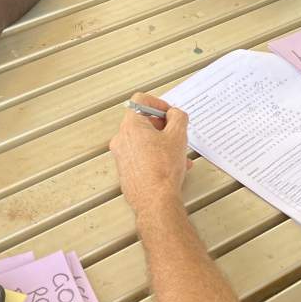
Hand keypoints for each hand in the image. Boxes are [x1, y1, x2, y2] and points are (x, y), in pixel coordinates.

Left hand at [109, 93, 193, 218]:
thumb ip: (178, 117)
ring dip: (163, 143)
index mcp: (131, 126)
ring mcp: (122, 156)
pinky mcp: (126, 170)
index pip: (140, 101)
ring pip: (144, 141)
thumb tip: (175, 114)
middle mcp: (122, 139)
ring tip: (178, 153)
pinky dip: (156, 156)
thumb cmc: (162, 171)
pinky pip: (142, 156)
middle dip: (163, 126)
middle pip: (143, 122)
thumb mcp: (178, 136)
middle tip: (176, 132)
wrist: (155, 200)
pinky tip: (172, 166)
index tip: (169, 112)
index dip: (158, 103)